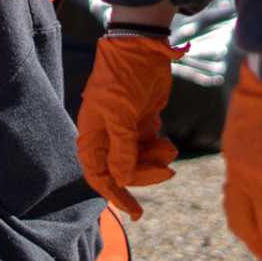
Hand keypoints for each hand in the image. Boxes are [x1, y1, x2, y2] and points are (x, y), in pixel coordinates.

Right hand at [74, 30, 179, 218]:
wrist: (141, 49)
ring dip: (155, 161)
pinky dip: (161, 151)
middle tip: (167, 172)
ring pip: (139, 161)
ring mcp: (125, 130)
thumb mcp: (120, 114)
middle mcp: (106, 136)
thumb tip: (122, 180)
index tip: (133, 211)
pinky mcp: (142, 123)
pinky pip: (150, 148)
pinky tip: (168, 144)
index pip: (97, 174)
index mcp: (92, 135)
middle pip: (122, 170)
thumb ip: (122, 149)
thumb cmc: (122, 79)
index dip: (113, 195)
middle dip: (144, 175)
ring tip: (169, 150)